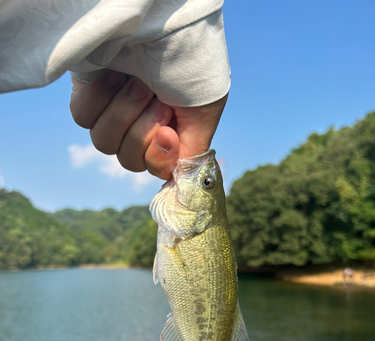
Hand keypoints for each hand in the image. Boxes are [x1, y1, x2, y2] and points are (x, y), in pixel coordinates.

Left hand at [70, 70, 226, 179]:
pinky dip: (99, 98)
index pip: (154, 170)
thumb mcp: (204, 111)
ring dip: (123, 112)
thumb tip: (177, 186)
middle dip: (142, 130)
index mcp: (168, 134)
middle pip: (128, 160)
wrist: (161, 18)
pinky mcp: (88, 95)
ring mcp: (113, 112)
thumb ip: (192, 153)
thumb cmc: (189, 60)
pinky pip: (83, 118)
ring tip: (138, 82)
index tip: (167, 132)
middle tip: (156, 97)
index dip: (157, 159)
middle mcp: (140, 126)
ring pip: (104, 143)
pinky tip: (114, 75)